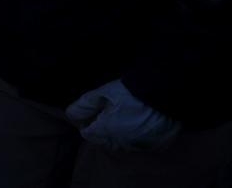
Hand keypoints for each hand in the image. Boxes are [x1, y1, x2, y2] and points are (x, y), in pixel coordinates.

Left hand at [65, 80, 180, 151]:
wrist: (166, 91)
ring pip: (122, 145)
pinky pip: (141, 145)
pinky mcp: (157, 145)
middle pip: (104, 141)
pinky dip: (136, 137)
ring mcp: (141, 145)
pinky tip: (138, 123)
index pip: (88, 134)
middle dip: (101, 131)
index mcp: (107, 130)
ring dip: (118, 136)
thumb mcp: (103, 93)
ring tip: (121, 119)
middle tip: (105, 114)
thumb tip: (70, 115)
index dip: (86, 122)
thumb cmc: (131, 91)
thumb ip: (84, 105)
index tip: (90, 112)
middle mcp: (123, 142)